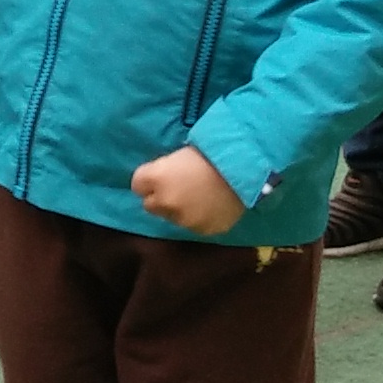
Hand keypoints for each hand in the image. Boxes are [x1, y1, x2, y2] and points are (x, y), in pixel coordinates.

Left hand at [131, 147, 245, 235]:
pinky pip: (195, 226)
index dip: (151, 179)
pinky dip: (201, 218)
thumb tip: (158, 180)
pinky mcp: (204, 230)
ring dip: (180, 209)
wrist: (245, 167)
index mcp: (156, 177)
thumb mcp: (180, 153)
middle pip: (150, 205)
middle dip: (161, 197)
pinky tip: (213, 206)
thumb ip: (163, 169)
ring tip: (200, 196)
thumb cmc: (212, 152)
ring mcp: (184, 220)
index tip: (163, 174)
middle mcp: (164, 202)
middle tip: (181, 187)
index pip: (137, 185)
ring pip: (173, 218)